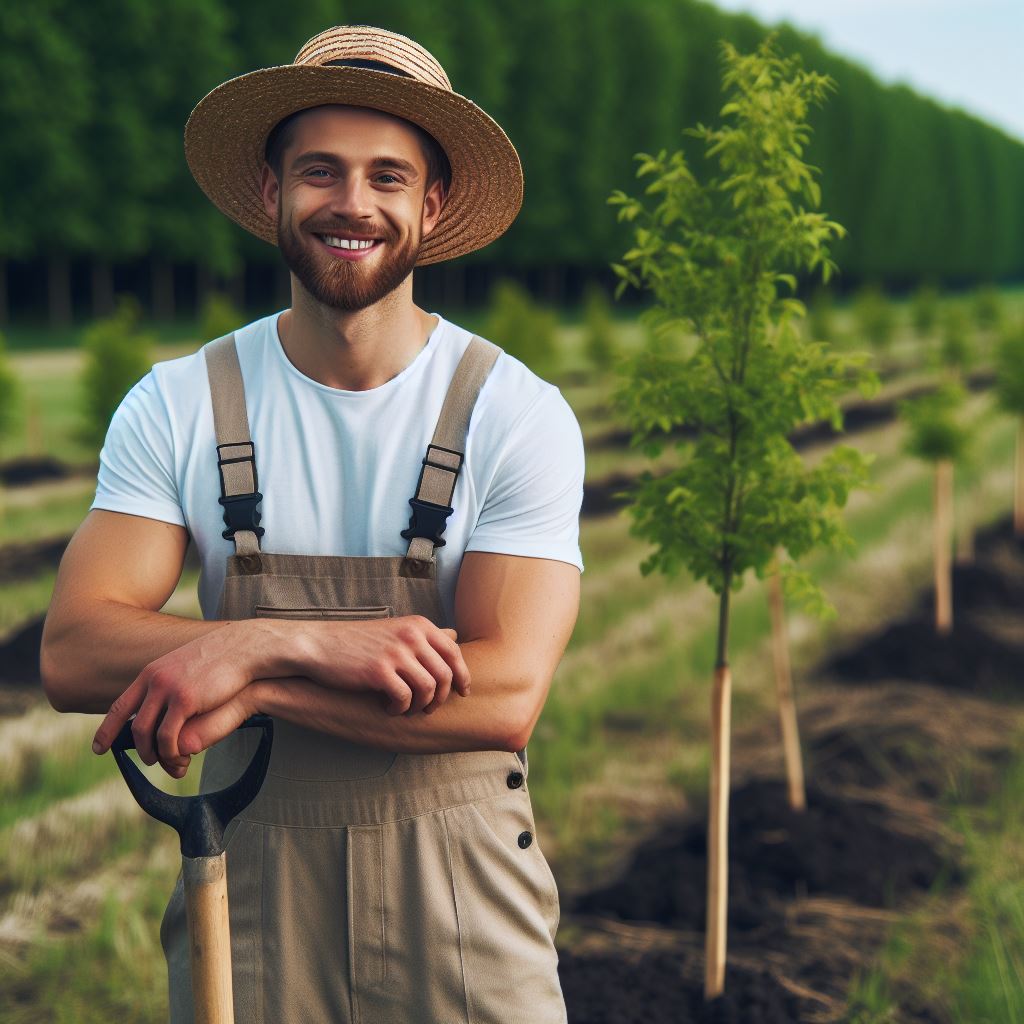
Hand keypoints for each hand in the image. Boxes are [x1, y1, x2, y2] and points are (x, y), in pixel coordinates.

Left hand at [91, 622, 259, 766]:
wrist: (244, 647)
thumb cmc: (223, 658)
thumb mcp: (187, 666)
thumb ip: (173, 683)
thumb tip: (168, 701)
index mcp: (152, 672)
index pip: (120, 705)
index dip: (107, 730)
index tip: (98, 747)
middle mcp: (154, 680)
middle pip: (132, 723)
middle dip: (135, 748)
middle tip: (146, 760)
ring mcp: (168, 689)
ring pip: (145, 732)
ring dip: (151, 753)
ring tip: (162, 762)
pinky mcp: (185, 699)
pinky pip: (167, 735)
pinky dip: (169, 751)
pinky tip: (179, 756)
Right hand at [301, 617, 470, 715]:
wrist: (319, 645)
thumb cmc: (358, 641)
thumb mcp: (396, 629)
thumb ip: (425, 635)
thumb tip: (454, 635)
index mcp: (418, 625)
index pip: (454, 652)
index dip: (462, 676)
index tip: (462, 693)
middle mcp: (410, 636)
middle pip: (445, 674)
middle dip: (441, 698)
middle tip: (428, 709)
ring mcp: (395, 653)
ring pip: (428, 689)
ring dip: (420, 706)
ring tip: (407, 710)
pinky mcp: (378, 672)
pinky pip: (404, 699)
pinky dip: (400, 709)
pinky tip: (388, 708)